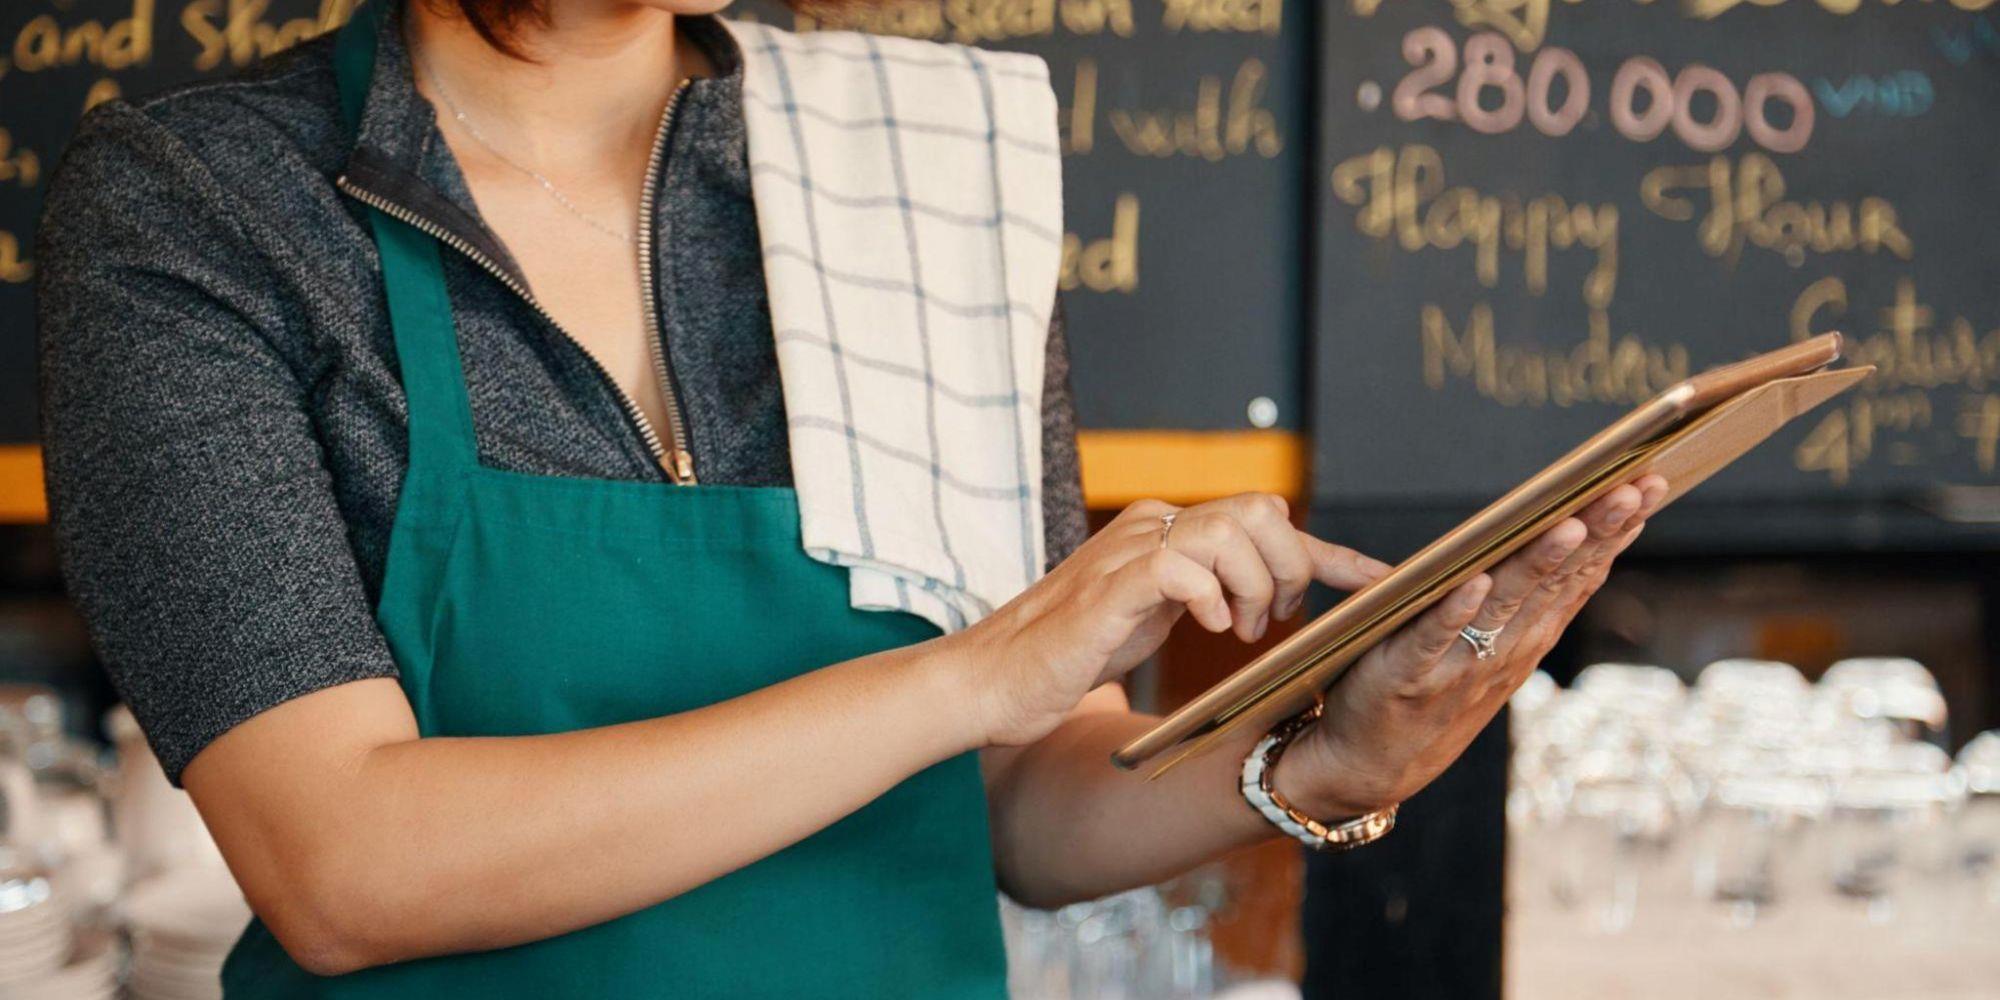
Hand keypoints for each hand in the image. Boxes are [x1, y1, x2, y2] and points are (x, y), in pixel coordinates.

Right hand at [945, 493, 1392, 747]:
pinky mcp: (1109, 587)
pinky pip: (1182, 567)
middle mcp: (1152, 526)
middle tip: (1273, 619)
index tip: (1380, 579)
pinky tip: (1211, 629)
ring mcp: (1128, 551)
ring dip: (1255, 584)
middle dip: (1290, 566)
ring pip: (1231, 530)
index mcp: (1165, 530)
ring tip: (1241, 629)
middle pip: (1259, 510)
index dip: (1329, 550)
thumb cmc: (1070, 654)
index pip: (1263, 518)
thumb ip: (1204, 591)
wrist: (991, 679)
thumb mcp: (1155, 616)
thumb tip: (1270, 591)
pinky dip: (1210, 597)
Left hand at [1273, 474, 1669, 818]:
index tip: (1650, 484)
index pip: (1581, 574)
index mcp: (1527, 637)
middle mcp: (1505, 650)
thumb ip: (1529, 597)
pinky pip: (1432, 639)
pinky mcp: (1407, 675)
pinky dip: (1455, 612)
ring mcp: (1459, 665)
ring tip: (1569, 524)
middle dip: (1597, 532)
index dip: (1615, 531)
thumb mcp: (1495, 645)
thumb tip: (1574, 531)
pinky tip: (1476, 582)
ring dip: (1539, 564)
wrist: (1373, 765)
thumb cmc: (1435, 692)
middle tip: (1634, 486)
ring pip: (1506, 606)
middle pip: (1557, 581)